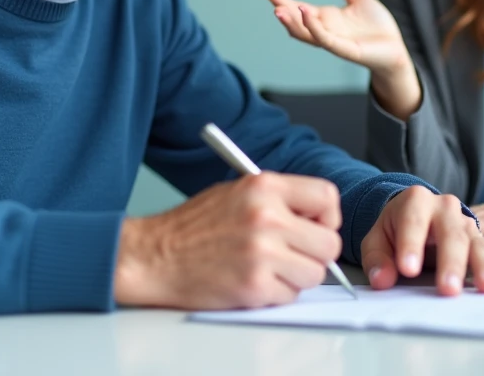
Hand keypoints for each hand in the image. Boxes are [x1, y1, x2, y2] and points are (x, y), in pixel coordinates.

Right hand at [114, 172, 343, 309]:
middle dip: (315, 253)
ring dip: (297, 276)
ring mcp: (261, 253)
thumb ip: (278, 200)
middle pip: (328, 243)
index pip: (327, 197)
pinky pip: (290, 296)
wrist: (155, 255)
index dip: (327, 217)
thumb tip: (316, 218)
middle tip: (294, 254)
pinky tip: (252, 280)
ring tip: (269, 268)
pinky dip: (276, 294)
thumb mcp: (236, 191)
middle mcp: (266, 217)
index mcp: (264, 187)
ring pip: (314, 274)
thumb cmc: (192, 226)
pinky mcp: (254, 286)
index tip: (315, 226)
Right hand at [259, 0, 422, 117]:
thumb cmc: (376, 28)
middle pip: (296, 21)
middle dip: (280, 8)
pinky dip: (314, 27)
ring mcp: (334, 42)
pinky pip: (326, 39)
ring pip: (306, 33)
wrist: (396, 51)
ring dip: (292, 22)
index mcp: (325, 19)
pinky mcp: (347, 50)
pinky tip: (306, 13)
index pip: (296, 8)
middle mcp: (325, 31)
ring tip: (278, 9)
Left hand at [362, 185, 483, 295]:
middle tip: (448, 288)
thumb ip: (377, 259)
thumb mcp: (378, 239)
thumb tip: (381, 279)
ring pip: (476, 243)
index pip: (413, 222)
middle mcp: (445, 207)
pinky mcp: (479, 239)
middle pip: (450, 234)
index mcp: (416, 201)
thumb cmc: (395, 228)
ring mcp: (465, 223)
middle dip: (450, 262)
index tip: (407, 270)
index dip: (410, 245)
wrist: (415, 215)